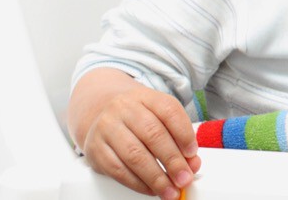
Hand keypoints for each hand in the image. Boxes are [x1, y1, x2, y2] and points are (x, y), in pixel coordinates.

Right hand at [76, 80, 200, 198]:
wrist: (101, 112)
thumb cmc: (137, 118)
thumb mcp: (159, 117)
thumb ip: (179, 137)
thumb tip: (192, 164)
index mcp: (145, 97)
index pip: (169, 110)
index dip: (184, 134)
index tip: (192, 154)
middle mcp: (124, 108)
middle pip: (153, 134)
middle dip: (172, 161)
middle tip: (184, 178)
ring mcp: (107, 127)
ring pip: (135, 155)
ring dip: (156, 177)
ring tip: (170, 190)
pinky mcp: (95, 149)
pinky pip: (118, 170)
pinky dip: (138, 184)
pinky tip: (151, 189)